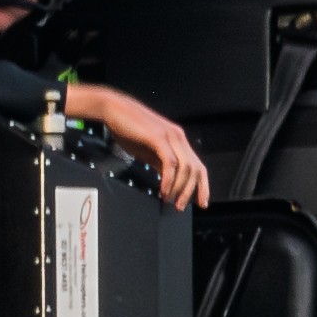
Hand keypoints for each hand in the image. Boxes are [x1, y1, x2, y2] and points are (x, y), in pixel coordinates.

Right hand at [68, 79, 212, 212]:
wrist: (114, 109)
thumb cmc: (129, 128)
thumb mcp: (148, 150)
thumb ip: (160, 163)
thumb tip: (168, 180)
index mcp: (178, 140)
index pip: (198, 166)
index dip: (202, 186)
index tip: (201, 203)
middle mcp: (178, 138)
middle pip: (195, 169)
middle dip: (191, 192)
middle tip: (180, 207)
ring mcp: (170, 137)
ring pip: (185, 168)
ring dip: (179, 189)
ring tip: (170, 201)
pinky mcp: (158, 138)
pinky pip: (170, 163)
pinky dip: (169, 180)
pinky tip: (163, 190)